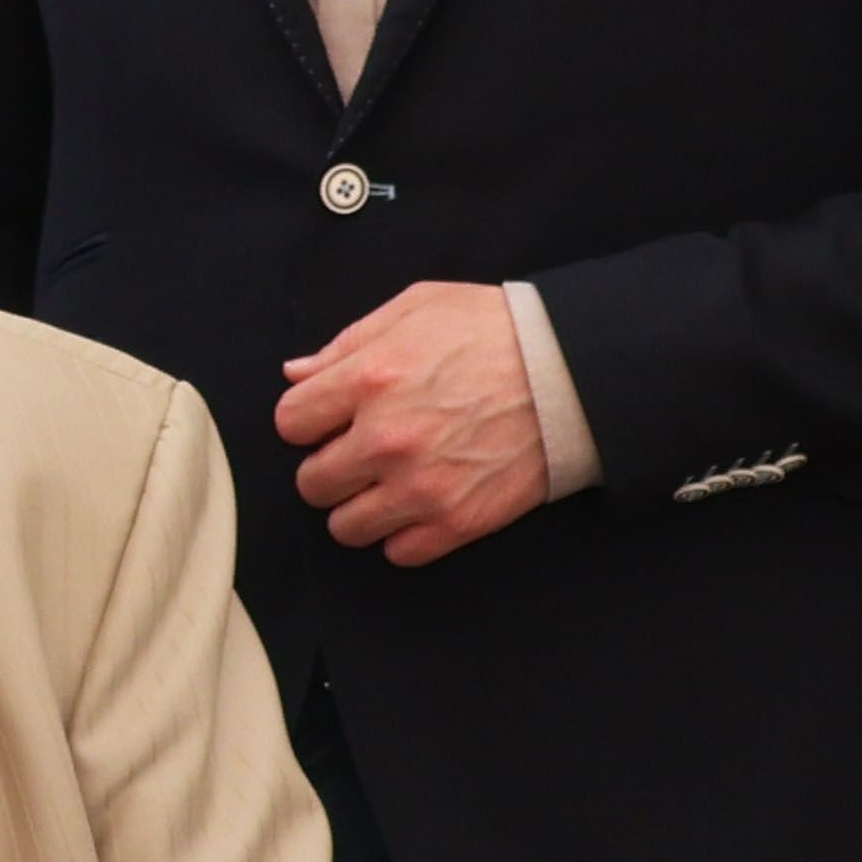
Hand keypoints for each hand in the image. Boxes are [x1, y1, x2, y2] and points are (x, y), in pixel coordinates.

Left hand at [272, 282, 551, 565]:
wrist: (573, 373)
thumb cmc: (495, 330)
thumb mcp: (417, 308)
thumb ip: (347, 343)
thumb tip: (296, 374)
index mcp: (370, 378)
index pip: (289, 422)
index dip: (307, 420)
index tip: (329, 420)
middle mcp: (386, 439)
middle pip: (311, 482)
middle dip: (329, 466)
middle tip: (359, 452)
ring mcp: (421, 487)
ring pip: (346, 527)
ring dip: (359, 506)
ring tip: (387, 482)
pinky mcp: (457, 522)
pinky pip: (398, 553)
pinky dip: (403, 534)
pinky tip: (420, 503)